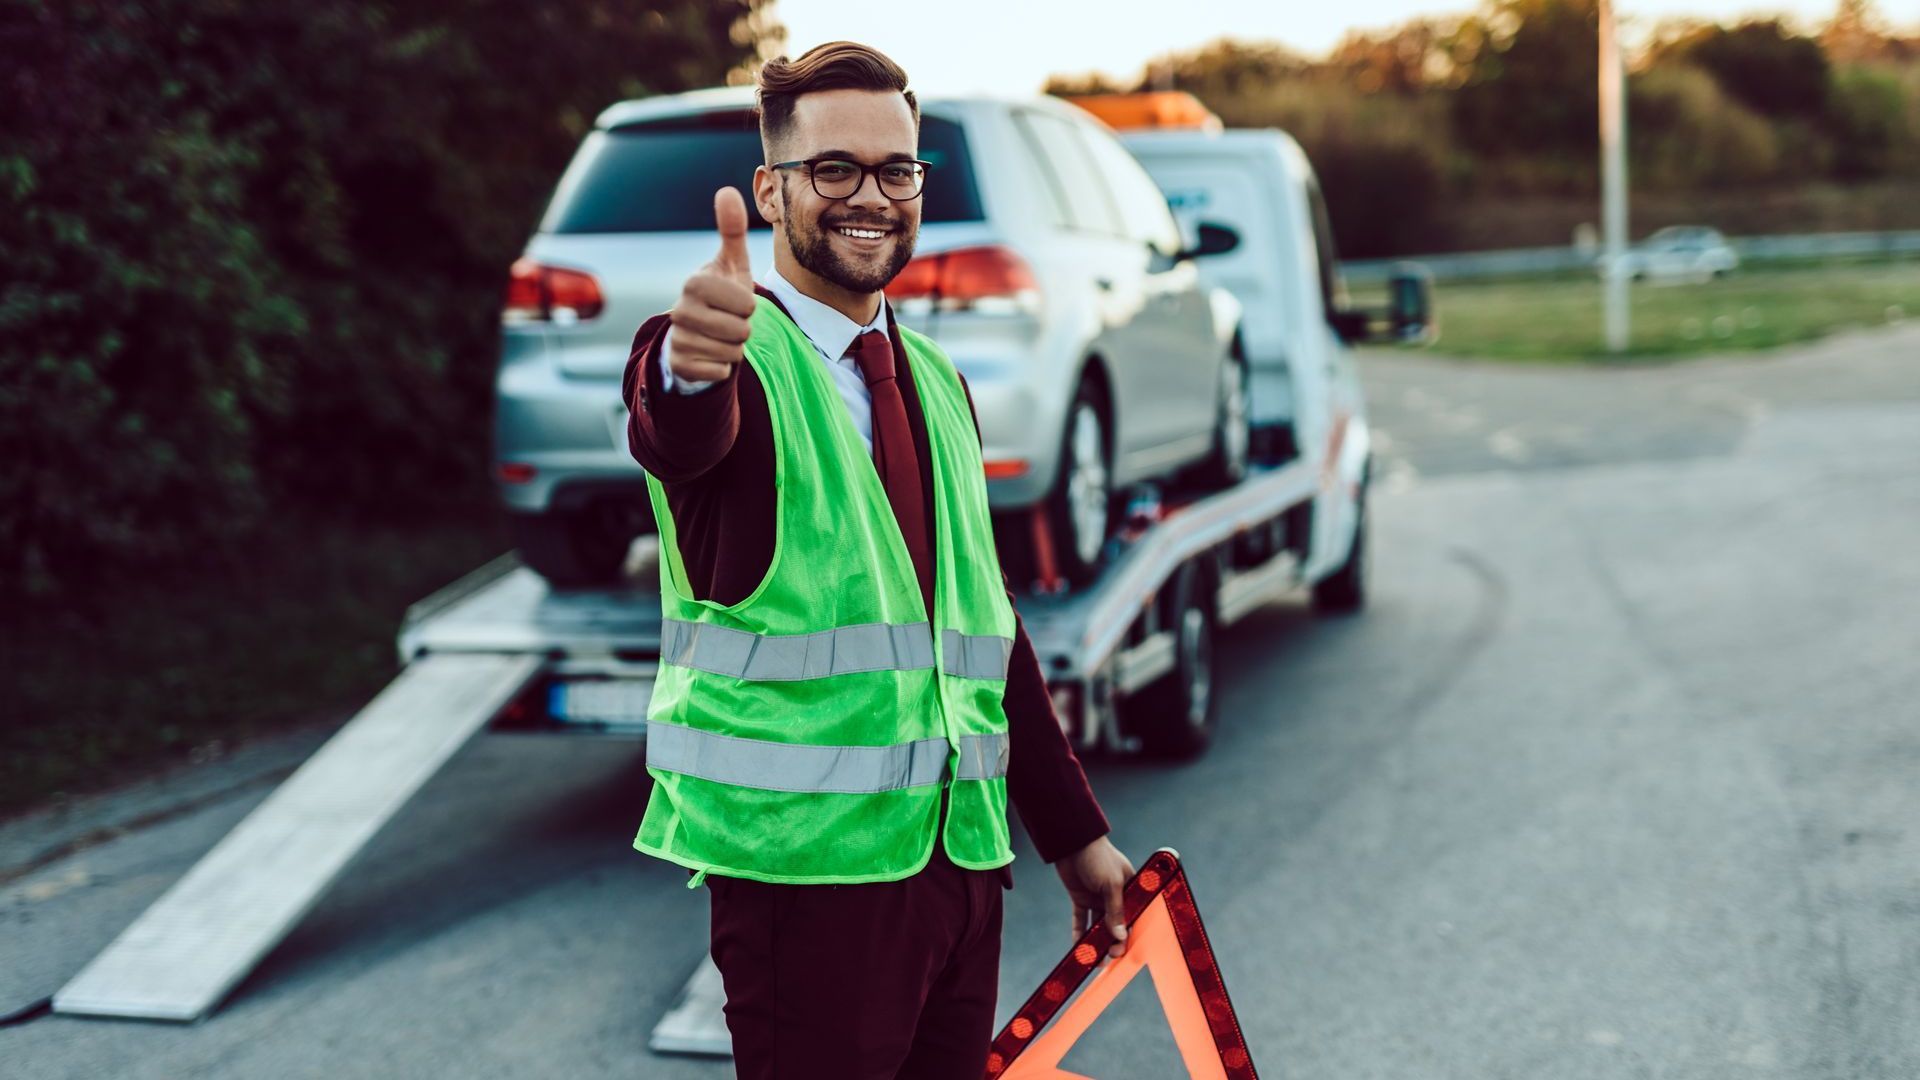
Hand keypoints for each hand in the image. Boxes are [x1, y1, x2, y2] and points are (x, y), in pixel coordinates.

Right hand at [667, 187, 756, 383]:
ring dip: (734, 347)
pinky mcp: (679, 365)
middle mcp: (680, 311)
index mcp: (694, 283)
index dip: (748, 306)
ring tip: (720, 335)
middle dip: (743, 329)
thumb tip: (727, 190)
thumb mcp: (730, 263)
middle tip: (728, 321)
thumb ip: (732, 230)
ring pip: (732, 353)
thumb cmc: (721, 294)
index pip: (746, 304)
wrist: (696, 331)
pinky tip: (710, 354)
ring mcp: (677, 339)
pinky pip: (720, 372)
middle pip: (741, 330)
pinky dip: (723, 367)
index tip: (736, 301)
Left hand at [1054, 836, 1134, 958]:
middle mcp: (1115, 897)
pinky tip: (1077, 947)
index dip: (1131, 934)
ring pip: (1098, 925)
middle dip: (1113, 942)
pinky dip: (1079, 933)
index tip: (1126, 950)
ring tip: (1092, 957)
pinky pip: (1081, 920)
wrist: (1072, 842)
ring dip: (1096, 941)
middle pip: (1116, 925)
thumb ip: (1115, 910)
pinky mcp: (1080, 899)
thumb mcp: (1111, 884)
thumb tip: (1120, 935)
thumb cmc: (1098, 858)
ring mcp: (1097, 899)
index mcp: (1130, 890)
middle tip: (1108, 957)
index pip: (1134, 917)